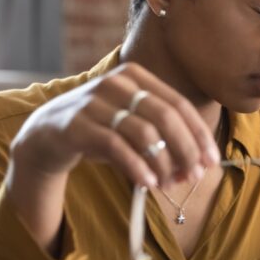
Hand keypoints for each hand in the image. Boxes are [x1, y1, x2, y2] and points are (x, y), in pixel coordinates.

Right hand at [6, 62, 219, 252]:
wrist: (46, 136)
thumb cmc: (100, 130)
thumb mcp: (132, 124)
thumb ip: (163, 138)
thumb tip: (197, 165)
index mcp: (135, 75)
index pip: (178, 104)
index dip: (198, 134)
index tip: (212, 161)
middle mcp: (116, 82)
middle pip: (165, 116)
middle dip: (185, 149)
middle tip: (194, 176)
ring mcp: (94, 101)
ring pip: (143, 132)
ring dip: (162, 163)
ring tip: (168, 183)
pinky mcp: (76, 124)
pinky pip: (115, 146)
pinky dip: (136, 167)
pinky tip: (148, 183)